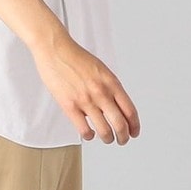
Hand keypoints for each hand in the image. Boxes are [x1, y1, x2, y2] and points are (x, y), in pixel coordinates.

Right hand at [32, 28, 139, 144]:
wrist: (55, 49)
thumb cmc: (76, 58)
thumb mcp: (101, 70)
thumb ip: (111, 88)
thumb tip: (118, 107)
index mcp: (112, 83)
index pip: (130, 111)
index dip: (134, 126)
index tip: (134, 132)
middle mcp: (101, 93)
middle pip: (120, 125)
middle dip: (123, 137)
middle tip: (122, 140)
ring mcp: (86, 100)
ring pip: (104, 131)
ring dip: (108, 139)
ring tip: (106, 138)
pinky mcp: (69, 106)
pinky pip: (84, 130)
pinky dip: (89, 136)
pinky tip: (89, 133)